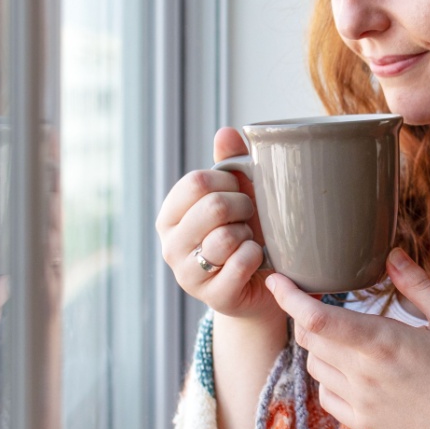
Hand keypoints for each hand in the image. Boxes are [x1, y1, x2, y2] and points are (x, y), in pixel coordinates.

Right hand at [156, 127, 275, 319]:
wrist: (259, 284)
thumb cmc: (245, 231)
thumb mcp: (238, 193)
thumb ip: (231, 162)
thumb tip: (226, 131)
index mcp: (170, 215)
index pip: (196, 181)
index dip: (228, 180)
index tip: (239, 190)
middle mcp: (170, 245)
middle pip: (214, 207)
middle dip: (244, 206)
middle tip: (250, 216)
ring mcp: (188, 275)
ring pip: (226, 237)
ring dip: (250, 234)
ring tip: (249, 240)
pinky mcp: (213, 297)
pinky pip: (241, 263)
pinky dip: (258, 255)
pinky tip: (256, 258)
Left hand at [266, 249, 429, 428]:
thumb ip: (418, 285)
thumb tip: (391, 255)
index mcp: (384, 342)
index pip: (317, 318)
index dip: (289, 297)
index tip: (277, 279)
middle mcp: (365, 374)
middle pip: (309, 338)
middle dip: (308, 315)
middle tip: (326, 303)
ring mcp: (361, 402)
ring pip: (314, 366)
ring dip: (319, 346)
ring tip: (346, 336)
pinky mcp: (363, 423)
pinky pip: (326, 395)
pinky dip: (328, 377)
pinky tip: (352, 368)